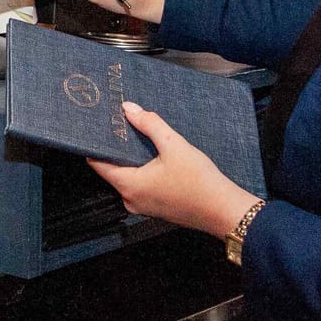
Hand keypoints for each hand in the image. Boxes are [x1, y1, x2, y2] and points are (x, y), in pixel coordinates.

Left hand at [87, 103, 258, 238]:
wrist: (224, 210)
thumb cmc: (200, 182)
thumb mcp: (173, 145)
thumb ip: (149, 124)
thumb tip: (129, 109)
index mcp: (129, 185)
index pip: (98, 163)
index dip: (97, 144)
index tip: (100, 128)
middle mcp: (131, 199)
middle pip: (113, 169)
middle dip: (118, 149)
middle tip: (123, 126)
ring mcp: (143, 206)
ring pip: (128, 177)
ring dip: (133, 160)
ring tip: (142, 139)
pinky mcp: (156, 208)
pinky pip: (141, 186)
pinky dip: (145, 171)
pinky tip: (158, 159)